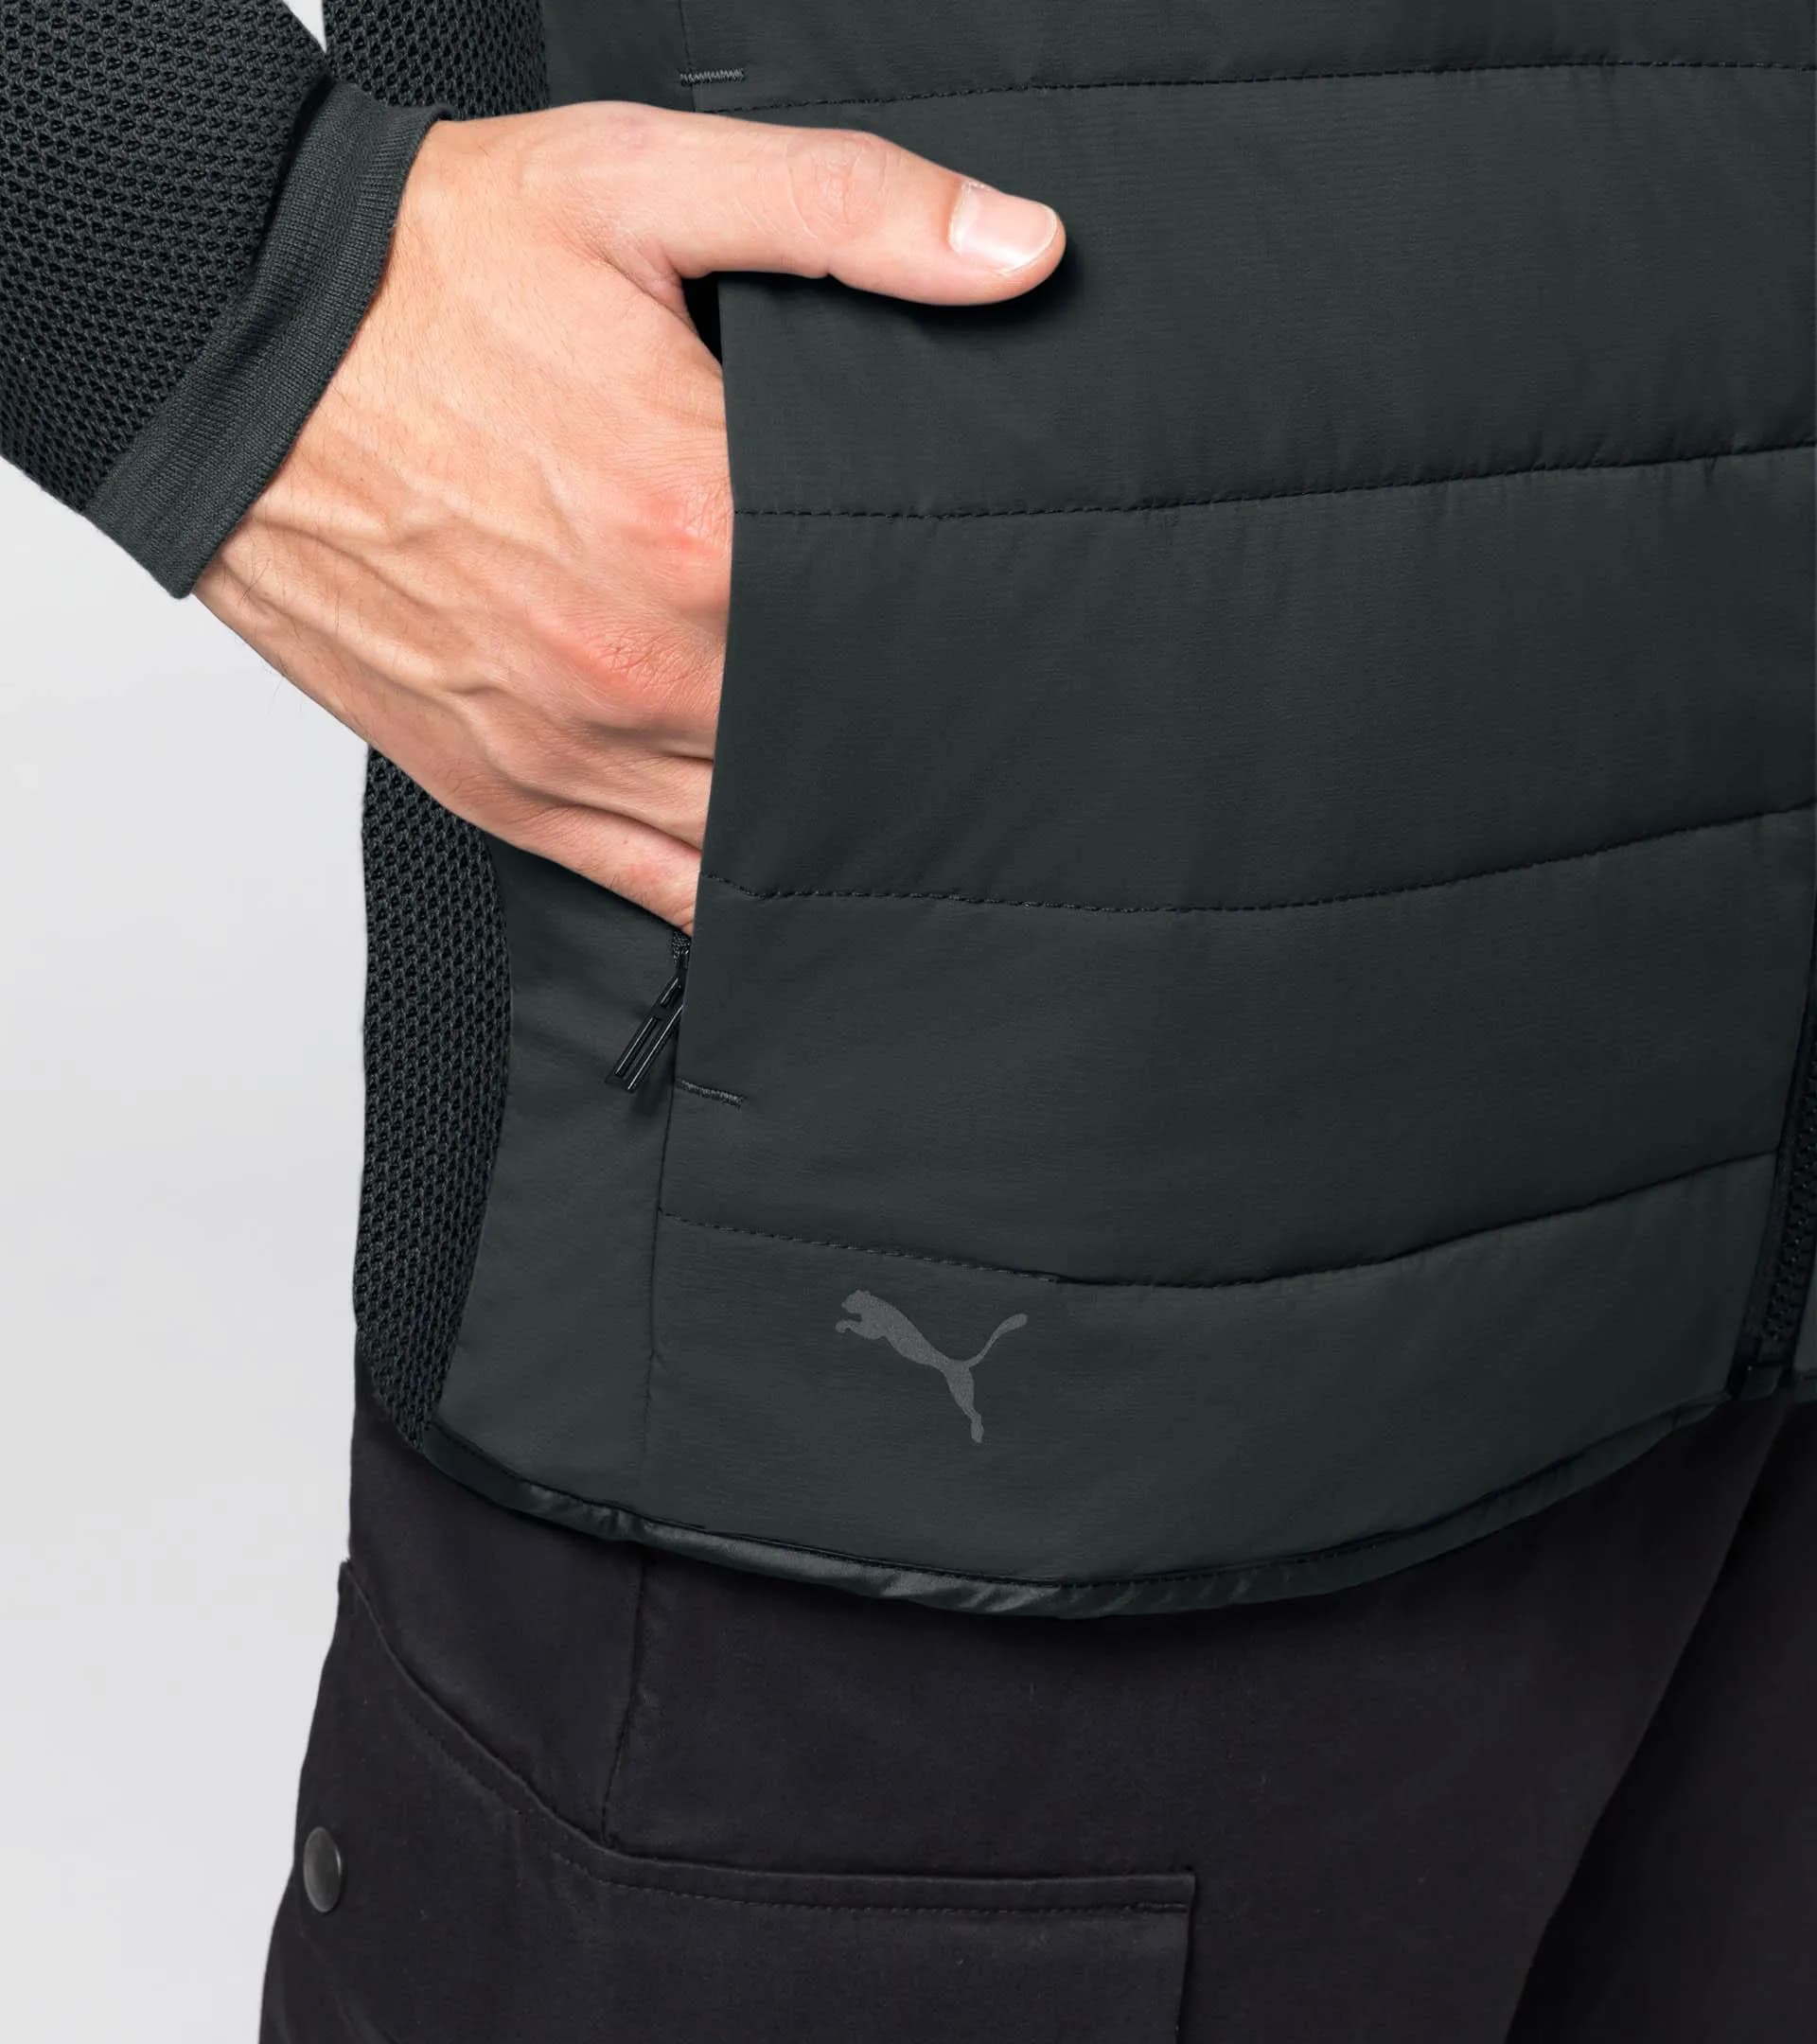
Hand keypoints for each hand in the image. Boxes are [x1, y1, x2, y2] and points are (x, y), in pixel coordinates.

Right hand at [197, 102, 1063, 927]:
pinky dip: (726, 889)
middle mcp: (646, 660)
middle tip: (966, 704)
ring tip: (898, 792)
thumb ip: (846, 212)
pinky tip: (787, 869)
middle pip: (843, 735)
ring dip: (831, 811)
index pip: (899, 620)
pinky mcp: (509, 790)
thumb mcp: (642, 180)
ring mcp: (575, 741)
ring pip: (760, 827)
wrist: (233, 349)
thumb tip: (1019, 252)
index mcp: (702, 525)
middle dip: (906, 719)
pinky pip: (656, 883)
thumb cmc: (426, 275)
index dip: (968, 623)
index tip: (1006, 616)